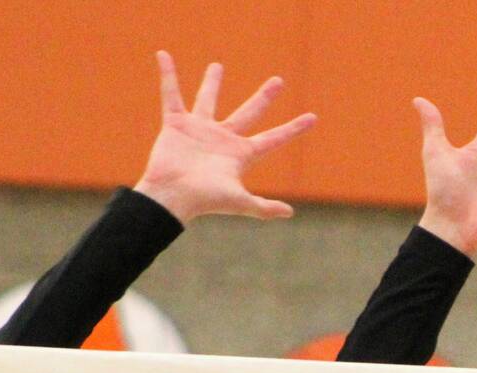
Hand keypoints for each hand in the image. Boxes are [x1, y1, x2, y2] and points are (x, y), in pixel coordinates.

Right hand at [133, 52, 316, 222]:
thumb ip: (263, 207)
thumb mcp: (239, 203)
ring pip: (208, 100)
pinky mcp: (176, 125)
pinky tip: (163, 55)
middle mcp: (223, 139)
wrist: (171, 196)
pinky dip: (168, 76)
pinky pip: (171, 95)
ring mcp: (200, 130)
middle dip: (264, 97)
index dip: (293, 129)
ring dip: (211, 83)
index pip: (274, 139)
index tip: (313, 118)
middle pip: (249, 113)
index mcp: (241, 154)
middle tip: (278, 81)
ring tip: (217, 65)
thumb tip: (290, 213)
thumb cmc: (205, 200)